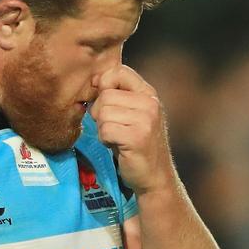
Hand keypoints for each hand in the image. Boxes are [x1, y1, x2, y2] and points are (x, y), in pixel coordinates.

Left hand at [90, 64, 173, 194]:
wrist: (154, 176)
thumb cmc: (136, 145)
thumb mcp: (131, 114)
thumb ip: (117, 95)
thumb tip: (94, 79)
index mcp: (148, 93)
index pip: (118, 71)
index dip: (103, 85)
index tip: (104, 102)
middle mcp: (150, 103)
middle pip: (105, 95)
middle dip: (100, 114)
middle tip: (114, 128)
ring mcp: (146, 120)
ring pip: (103, 113)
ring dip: (103, 129)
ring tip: (117, 138)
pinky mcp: (138, 137)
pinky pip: (105, 129)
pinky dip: (105, 139)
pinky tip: (117, 146)